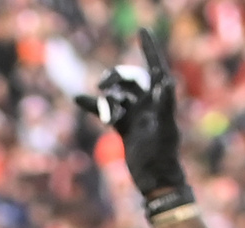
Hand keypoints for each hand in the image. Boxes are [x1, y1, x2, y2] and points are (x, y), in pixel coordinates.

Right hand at [84, 27, 192, 214]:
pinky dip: (93, 105)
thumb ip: (166, 104)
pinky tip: (77, 98)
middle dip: (116, 77)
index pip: (155, 68)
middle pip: (130, 79)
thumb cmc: (163, 155)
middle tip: (103, 86)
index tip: (142, 30)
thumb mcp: (165, 128)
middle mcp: (148, 103)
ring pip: (116, 94)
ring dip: (106, 96)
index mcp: (160, 99)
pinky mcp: (123, 126)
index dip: (149, 48)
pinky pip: (106, 110)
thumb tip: (167, 81)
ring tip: (103, 108)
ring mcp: (135, 114)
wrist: (155, 180)